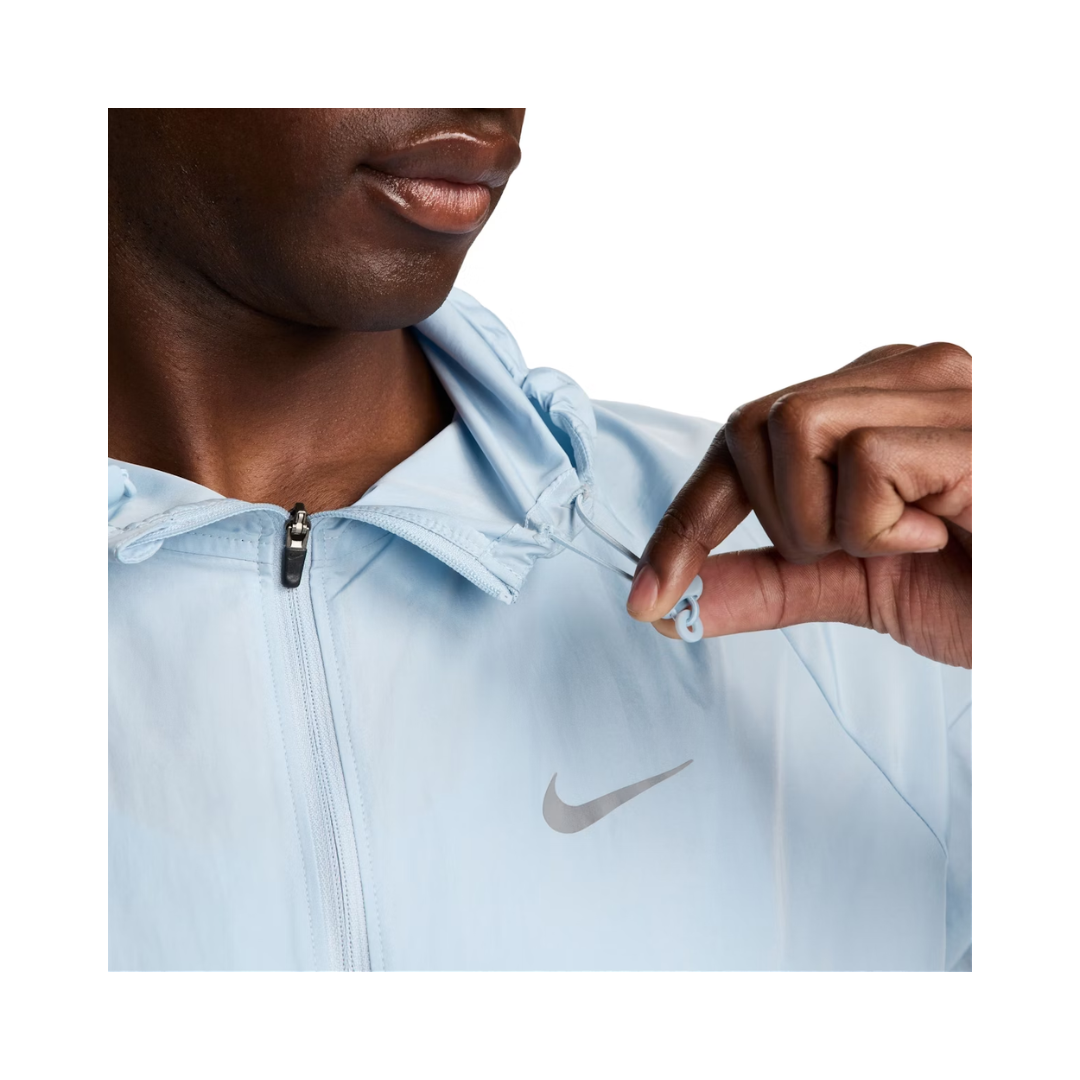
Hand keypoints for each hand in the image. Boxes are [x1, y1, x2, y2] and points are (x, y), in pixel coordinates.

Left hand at [626, 343, 971, 666]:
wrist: (1060, 616)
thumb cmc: (989, 587)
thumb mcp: (855, 586)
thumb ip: (767, 582)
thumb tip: (675, 603)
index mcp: (872, 400)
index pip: (742, 435)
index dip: (688, 519)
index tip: (646, 599)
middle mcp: (903, 372)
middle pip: (750, 425)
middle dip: (779, 519)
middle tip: (862, 553)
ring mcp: (941, 384)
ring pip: (791, 430)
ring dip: (829, 523)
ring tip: (911, 543)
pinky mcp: (971, 419)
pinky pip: (862, 462)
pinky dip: (882, 527)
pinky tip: (946, 535)